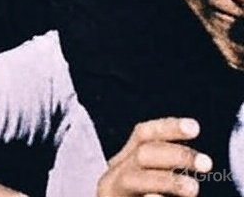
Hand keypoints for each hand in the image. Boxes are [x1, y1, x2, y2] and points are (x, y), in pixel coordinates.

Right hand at [97, 117, 211, 196]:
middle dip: (176, 154)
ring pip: (137, 179)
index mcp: (123, 163)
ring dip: (168, 180)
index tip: (194, 128)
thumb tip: (194, 159)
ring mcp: (112, 195)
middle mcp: (114, 176)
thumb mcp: (147, 182)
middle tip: (205, 163)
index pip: (143, 135)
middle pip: (143, 154)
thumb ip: (161, 170)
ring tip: (193, 189)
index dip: (168, 127)